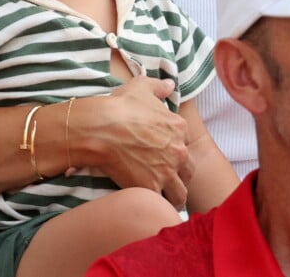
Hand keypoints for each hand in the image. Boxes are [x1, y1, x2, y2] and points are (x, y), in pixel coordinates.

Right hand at [76, 77, 192, 208]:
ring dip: (173, 194)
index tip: (163, 152)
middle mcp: (178, 151)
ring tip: (163, 196)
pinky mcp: (152, 188)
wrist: (101, 128)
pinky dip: (157, 206)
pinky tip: (149, 203)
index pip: (184, 143)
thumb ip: (160, 86)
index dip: (174, 148)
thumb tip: (170, 84)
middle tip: (165, 176)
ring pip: (180, 192)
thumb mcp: (142, 86)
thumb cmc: (120, 105)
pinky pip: (162, 204)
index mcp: (178, 127)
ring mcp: (167, 172)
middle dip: (179, 173)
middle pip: (188, 170)